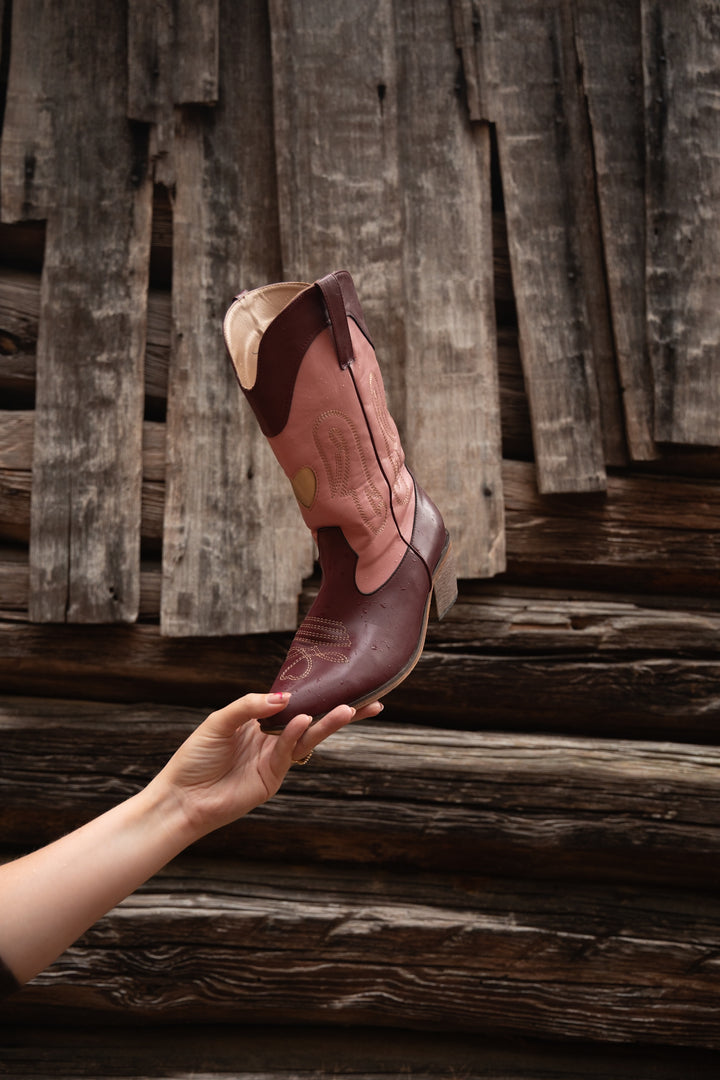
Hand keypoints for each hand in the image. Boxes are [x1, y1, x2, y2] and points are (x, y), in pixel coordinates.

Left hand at [152, 692, 382, 841]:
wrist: (181, 799)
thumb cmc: (195, 758)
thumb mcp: (219, 722)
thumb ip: (251, 706)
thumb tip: (286, 697)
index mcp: (257, 721)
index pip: (292, 703)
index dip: (313, 693)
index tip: (338, 680)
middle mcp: (270, 738)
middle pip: (310, 720)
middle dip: (338, 712)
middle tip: (369, 701)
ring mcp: (273, 759)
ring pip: (307, 737)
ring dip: (328, 723)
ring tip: (350, 709)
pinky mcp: (272, 778)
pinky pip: (289, 751)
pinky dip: (297, 734)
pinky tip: (305, 720)